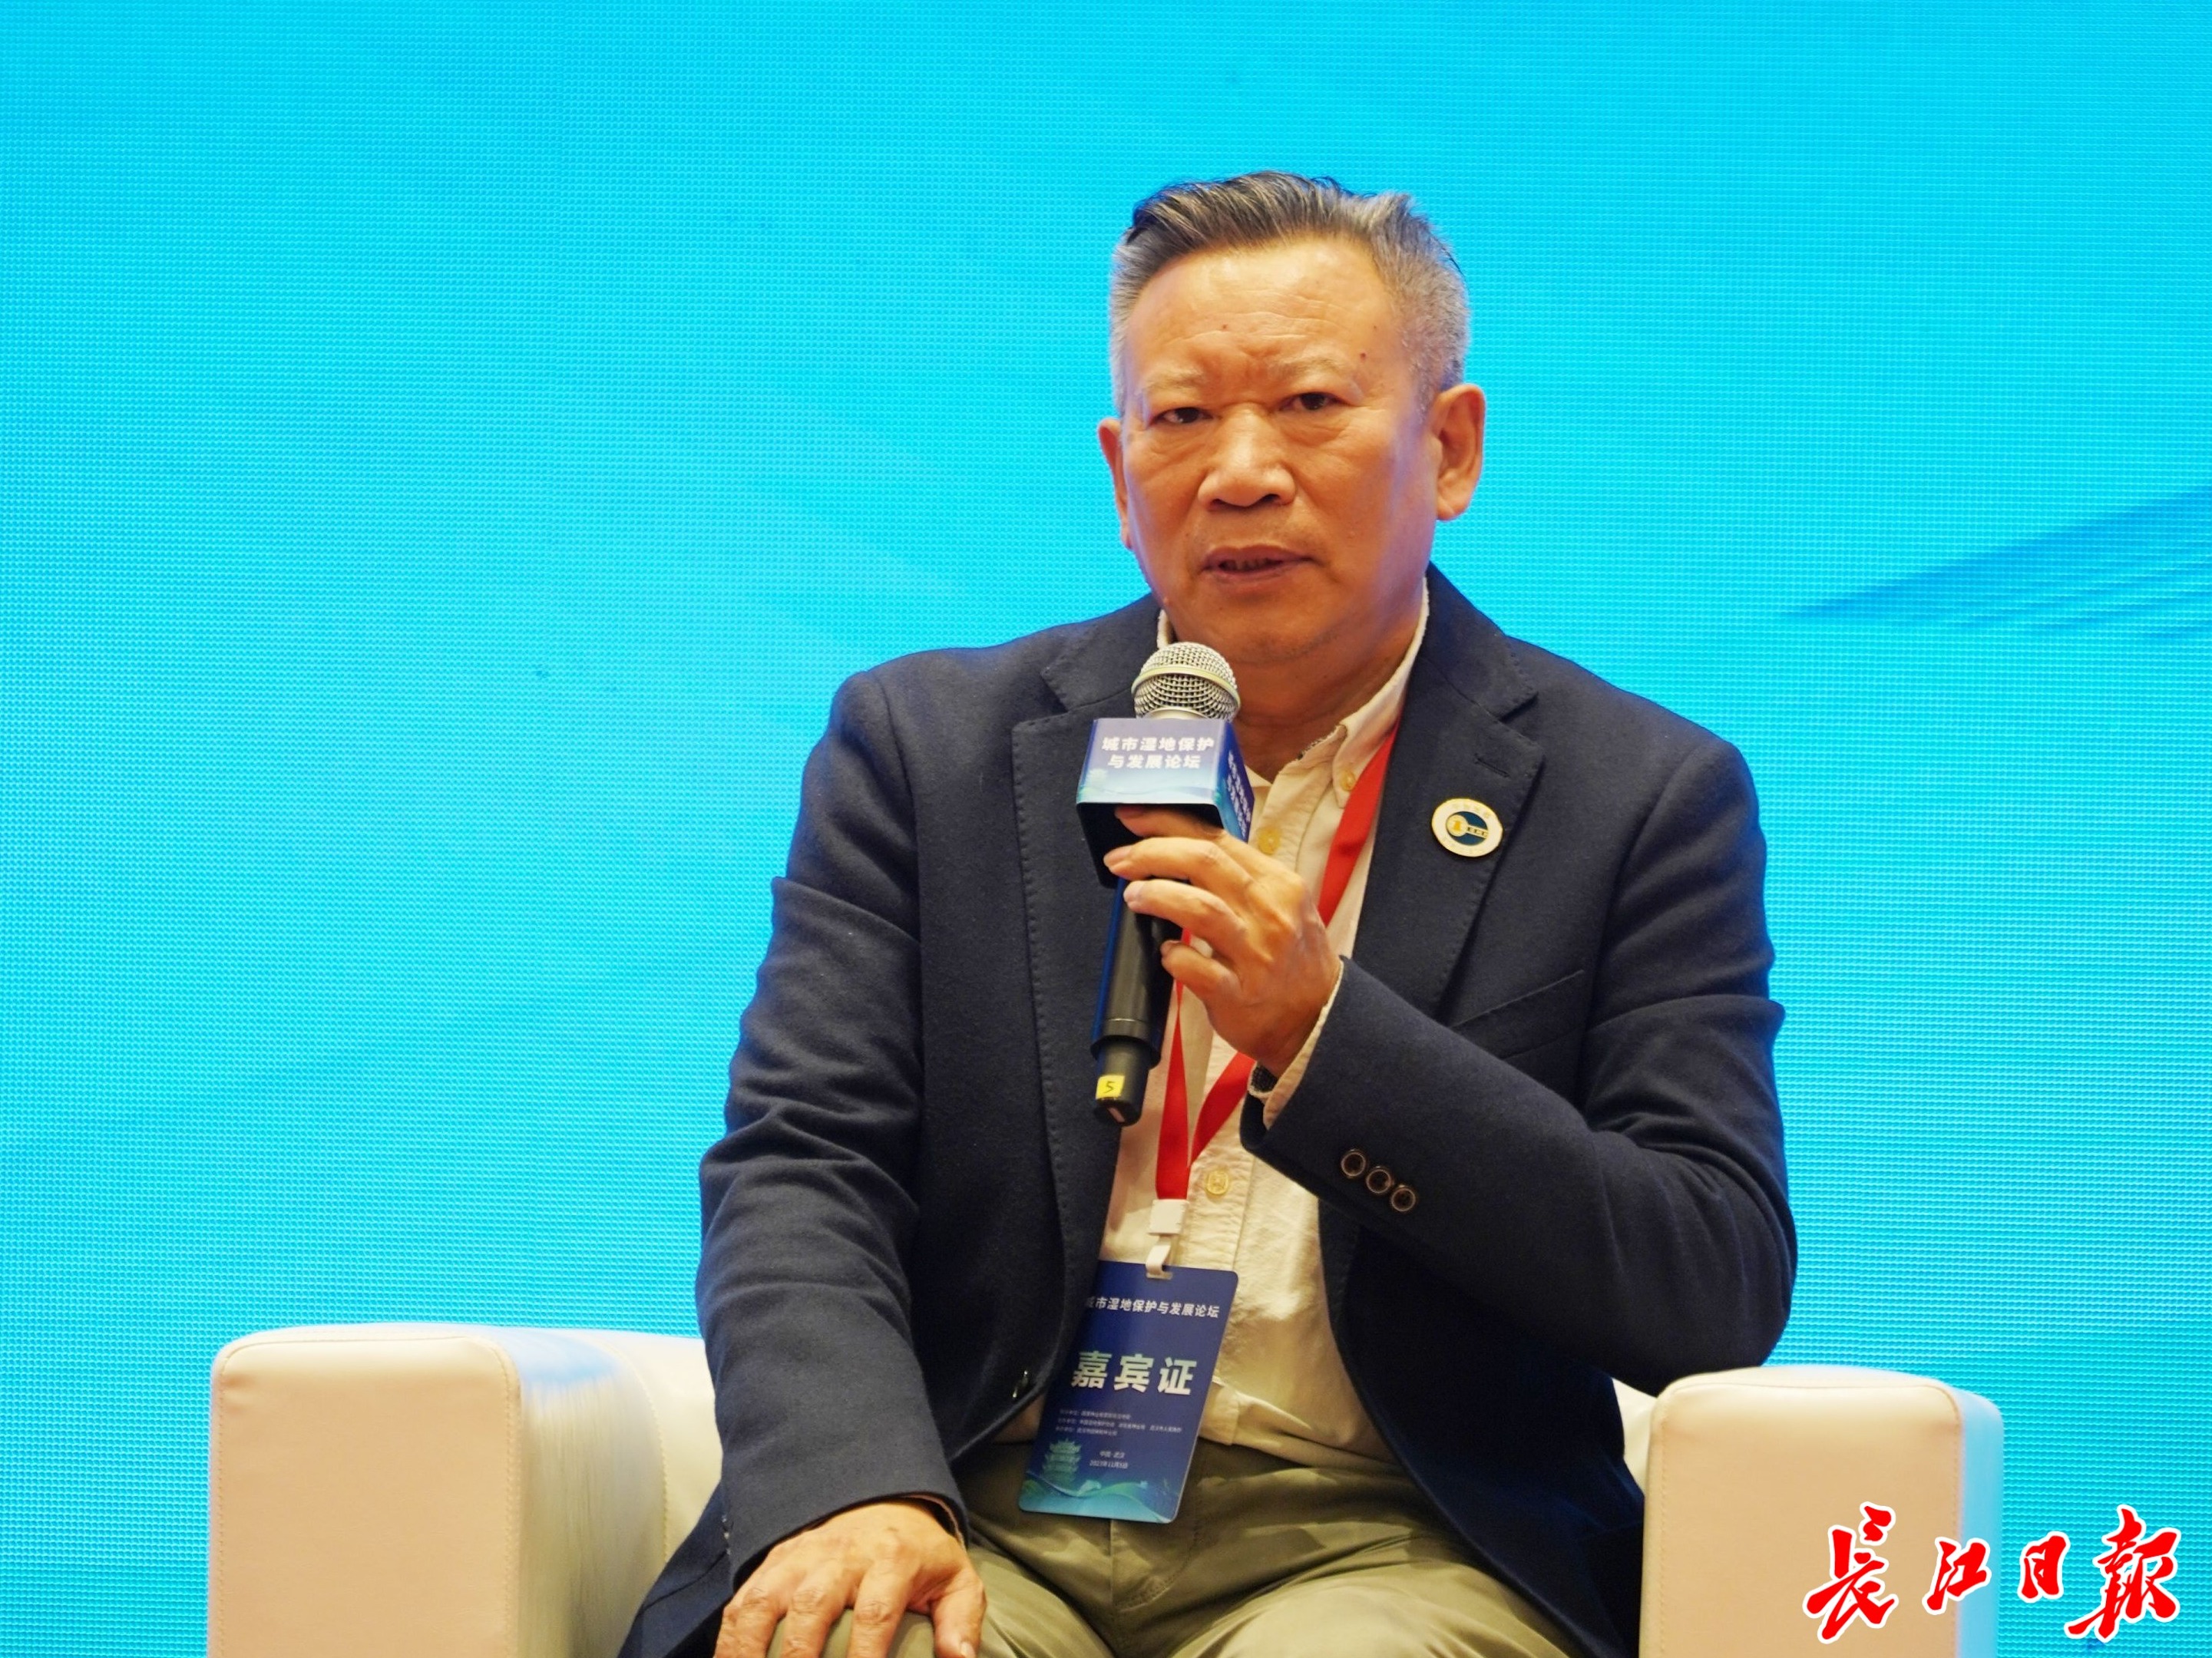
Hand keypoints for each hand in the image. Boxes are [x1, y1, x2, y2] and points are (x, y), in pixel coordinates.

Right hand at [714, 1499, 983, 1657]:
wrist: (884, 1499)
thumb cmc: (919, 1555)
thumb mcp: (956, 1579)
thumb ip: (960, 1621)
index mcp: (892, 1559)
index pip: (874, 1613)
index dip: (864, 1657)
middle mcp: (840, 1555)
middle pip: (812, 1607)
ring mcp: (800, 1557)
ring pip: (766, 1601)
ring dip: (749, 1650)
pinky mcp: (772, 1563)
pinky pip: (741, 1602)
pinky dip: (729, 1641)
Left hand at [1106, 806, 1340, 1075]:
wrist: (1317, 1018)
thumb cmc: (1290, 958)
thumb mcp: (1280, 904)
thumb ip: (1237, 877)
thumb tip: (1178, 848)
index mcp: (1278, 883)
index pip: (1216, 838)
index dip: (1167, 823)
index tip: (1132, 819)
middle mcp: (1270, 913)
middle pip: (1204, 861)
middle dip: (1152, 853)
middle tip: (1121, 861)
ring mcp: (1256, 955)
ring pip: (1201, 909)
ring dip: (1158, 895)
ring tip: (1134, 896)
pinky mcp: (1239, 994)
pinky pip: (1197, 969)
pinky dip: (1174, 956)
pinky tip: (1166, 952)